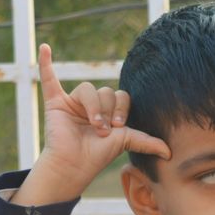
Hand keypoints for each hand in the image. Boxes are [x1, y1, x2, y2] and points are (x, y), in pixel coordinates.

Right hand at [35, 43, 169, 189]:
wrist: (74, 166)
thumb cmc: (98, 156)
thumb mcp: (125, 142)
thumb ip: (146, 141)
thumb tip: (170, 153)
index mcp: (109, 110)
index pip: (121, 96)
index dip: (122, 109)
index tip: (118, 127)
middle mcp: (93, 104)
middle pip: (106, 91)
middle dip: (107, 111)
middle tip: (103, 130)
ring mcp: (73, 102)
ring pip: (88, 88)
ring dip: (94, 107)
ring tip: (93, 125)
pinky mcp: (56, 103)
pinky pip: (49, 79)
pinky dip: (45, 63)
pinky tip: (44, 48)